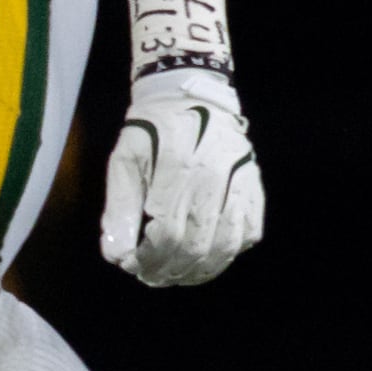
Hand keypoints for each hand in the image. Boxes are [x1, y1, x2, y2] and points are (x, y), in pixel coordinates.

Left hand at [101, 69, 264, 287]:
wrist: (189, 94)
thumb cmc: (151, 130)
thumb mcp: (124, 160)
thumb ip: (118, 208)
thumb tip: (117, 255)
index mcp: (178, 170)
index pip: (167, 235)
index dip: (149, 260)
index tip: (132, 265)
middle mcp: (214, 177)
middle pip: (197, 245)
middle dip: (170, 270)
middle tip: (152, 277)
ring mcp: (240, 181)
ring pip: (227, 244)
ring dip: (201, 270)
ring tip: (178, 275)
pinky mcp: (254, 185)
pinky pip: (250, 231)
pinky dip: (230, 252)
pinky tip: (208, 256)